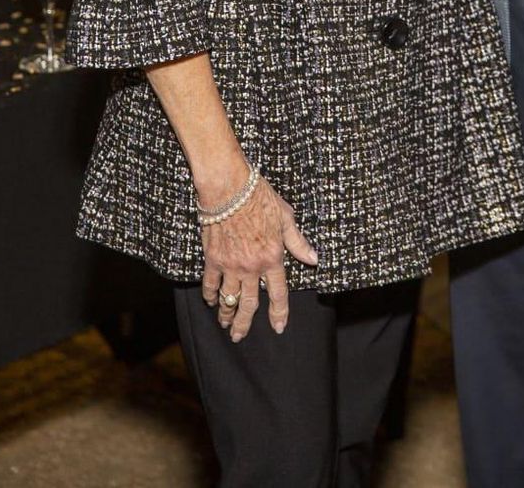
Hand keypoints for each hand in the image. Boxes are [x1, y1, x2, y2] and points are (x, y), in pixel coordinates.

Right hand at [200, 177, 317, 341]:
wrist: (230, 187)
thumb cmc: (259, 197)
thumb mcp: (285, 217)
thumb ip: (297, 242)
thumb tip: (313, 258)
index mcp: (272, 257)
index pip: (278, 293)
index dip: (279, 313)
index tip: (278, 327)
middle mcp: (252, 267)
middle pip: (249, 304)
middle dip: (245, 323)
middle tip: (239, 336)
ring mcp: (231, 265)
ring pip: (228, 298)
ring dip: (226, 314)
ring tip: (224, 324)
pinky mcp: (213, 258)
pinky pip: (211, 283)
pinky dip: (210, 295)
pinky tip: (210, 301)